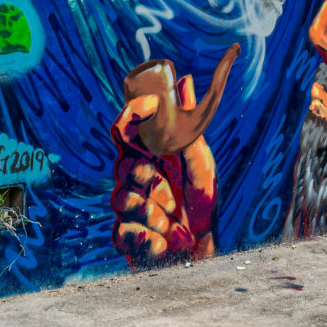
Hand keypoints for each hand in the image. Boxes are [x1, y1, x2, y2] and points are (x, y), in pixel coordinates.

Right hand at [110, 49, 238, 268]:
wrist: (204, 247)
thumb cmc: (202, 200)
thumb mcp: (200, 161)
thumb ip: (187, 126)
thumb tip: (182, 80)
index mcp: (149, 156)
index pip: (127, 130)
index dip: (131, 116)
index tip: (146, 108)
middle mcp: (134, 178)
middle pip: (121, 166)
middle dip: (146, 179)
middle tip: (168, 191)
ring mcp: (126, 207)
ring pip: (121, 200)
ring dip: (152, 212)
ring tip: (171, 221)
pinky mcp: (124, 237)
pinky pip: (122, 233)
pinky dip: (147, 239)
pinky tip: (163, 243)